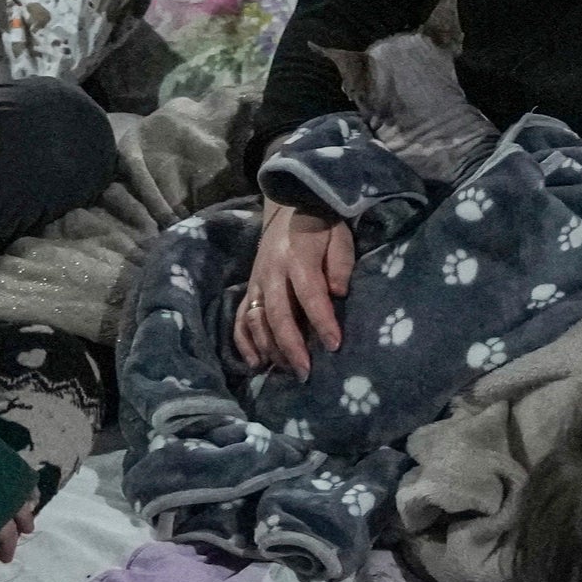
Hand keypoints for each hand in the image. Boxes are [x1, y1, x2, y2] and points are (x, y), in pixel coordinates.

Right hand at [232, 196, 355, 379]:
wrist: (288, 208)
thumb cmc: (321, 228)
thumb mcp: (339, 237)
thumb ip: (341, 263)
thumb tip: (338, 293)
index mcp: (297, 258)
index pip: (309, 294)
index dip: (322, 321)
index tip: (334, 346)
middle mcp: (272, 272)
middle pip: (278, 314)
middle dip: (291, 346)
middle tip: (305, 372)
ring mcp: (257, 282)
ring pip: (257, 320)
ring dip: (271, 348)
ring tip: (288, 370)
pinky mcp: (249, 289)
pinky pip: (241, 319)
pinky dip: (245, 343)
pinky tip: (257, 363)